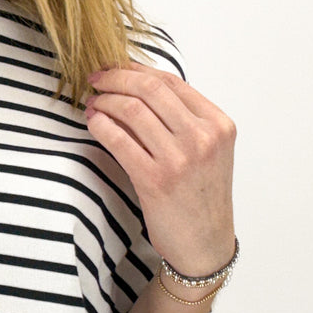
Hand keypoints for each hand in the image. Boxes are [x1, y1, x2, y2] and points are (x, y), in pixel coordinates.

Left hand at [84, 60, 235, 275]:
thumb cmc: (201, 197)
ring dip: (105, 100)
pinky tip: (93, 123)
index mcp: (219, 124)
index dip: (136, 69)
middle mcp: (203, 137)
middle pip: (150, 88)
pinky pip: (118, 139)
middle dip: (116, 77)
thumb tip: (134, 86)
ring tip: (93, 103)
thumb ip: (181, 120)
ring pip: (132, 109)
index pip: (171, 82)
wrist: (205, 245)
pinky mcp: (155, 179)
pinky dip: (100, 125)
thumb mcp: (206, 151)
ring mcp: (180, 158)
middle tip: (96, 80)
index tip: (115, 68)